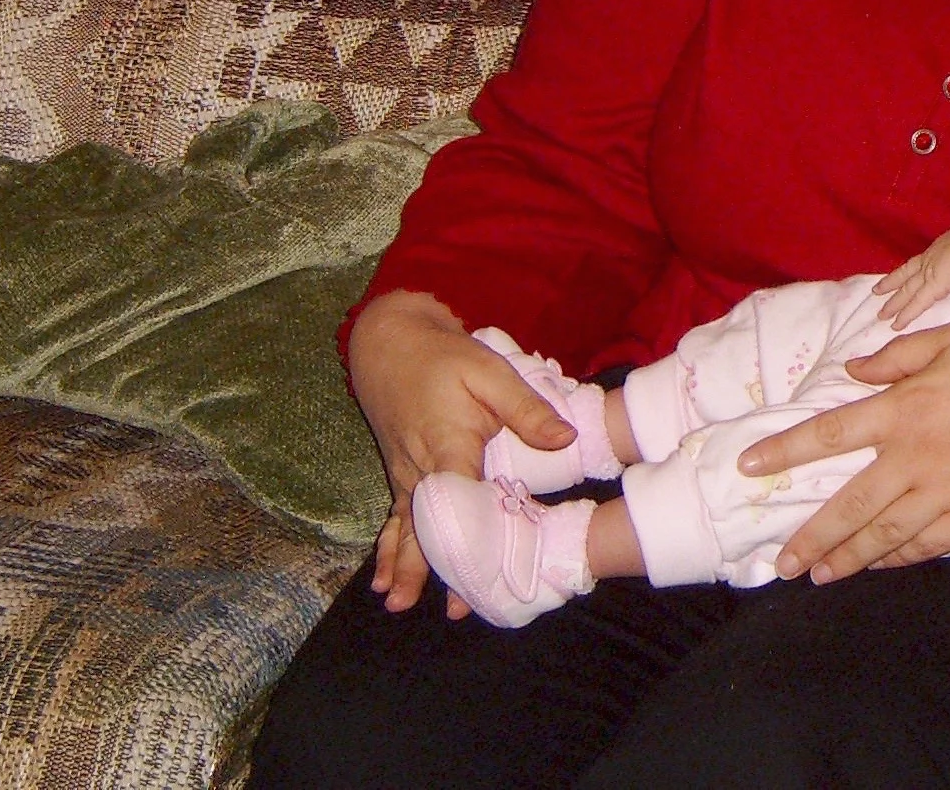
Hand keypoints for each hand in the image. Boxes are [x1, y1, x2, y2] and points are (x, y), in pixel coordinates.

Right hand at [347, 290, 577, 618]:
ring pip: (408, 528)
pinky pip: (396, 518)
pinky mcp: (400, 474)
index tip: (484, 569)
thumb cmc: (445, 357)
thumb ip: (527, 409)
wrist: (390, 342)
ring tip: (398, 603)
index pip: (462, 499)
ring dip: (407, 567)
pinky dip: (391, 549)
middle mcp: (421, 468)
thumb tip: (567, 439)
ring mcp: (405, 474)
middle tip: (449, 608)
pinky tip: (382, 580)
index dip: (474, 535)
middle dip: (437, 567)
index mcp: (448, 446)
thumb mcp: (490, 373)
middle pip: (430, 525)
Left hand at [736, 317, 949, 582]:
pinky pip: (928, 545)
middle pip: (848, 505)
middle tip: (779, 562)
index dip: (782, 452)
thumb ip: (898, 356)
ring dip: (846, 558)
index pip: (828, 434)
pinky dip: (898, 559)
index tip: (748, 467)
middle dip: (809, 537)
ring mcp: (949, 493)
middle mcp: (917, 456)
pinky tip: (878, 566)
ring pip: (884, 536)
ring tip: (817, 575)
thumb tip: (853, 372)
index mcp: (906, 407)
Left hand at [874, 218, 949, 328]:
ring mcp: (929, 273)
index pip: (920, 261)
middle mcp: (930, 259)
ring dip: (893, 304)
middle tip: (877, 291)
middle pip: (906, 274)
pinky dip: (906, 316)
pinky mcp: (934, 287)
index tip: (900, 275)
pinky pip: (917, 305)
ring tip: (881, 315)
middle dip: (891, 284)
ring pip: (906, 291)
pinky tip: (896, 326)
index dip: (909, 269)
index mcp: (940, 247)